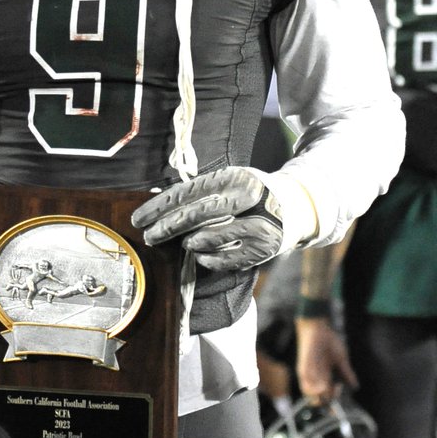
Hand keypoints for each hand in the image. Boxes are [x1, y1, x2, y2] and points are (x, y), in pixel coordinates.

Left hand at [131, 167, 283, 271]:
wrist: (299, 207)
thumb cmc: (251, 194)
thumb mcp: (229, 182)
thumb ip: (200, 191)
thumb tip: (159, 206)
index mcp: (233, 177)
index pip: (186, 192)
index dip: (159, 207)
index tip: (139, 218)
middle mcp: (247, 198)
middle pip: (196, 214)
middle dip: (166, 227)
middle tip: (148, 237)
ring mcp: (259, 223)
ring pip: (212, 237)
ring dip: (190, 242)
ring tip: (180, 244)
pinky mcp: (266, 248)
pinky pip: (229, 258)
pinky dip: (210, 259)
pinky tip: (200, 257)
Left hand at [295, 317, 357, 403]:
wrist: (318, 328)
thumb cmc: (328, 342)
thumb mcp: (341, 359)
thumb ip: (346, 372)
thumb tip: (355, 386)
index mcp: (323, 376)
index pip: (325, 396)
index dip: (331, 404)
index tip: (338, 410)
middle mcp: (314, 377)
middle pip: (316, 398)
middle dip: (327, 401)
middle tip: (338, 392)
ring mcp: (308, 373)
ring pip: (309, 394)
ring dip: (320, 397)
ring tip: (331, 390)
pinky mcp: (303, 367)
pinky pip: (305, 382)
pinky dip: (314, 389)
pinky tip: (324, 387)